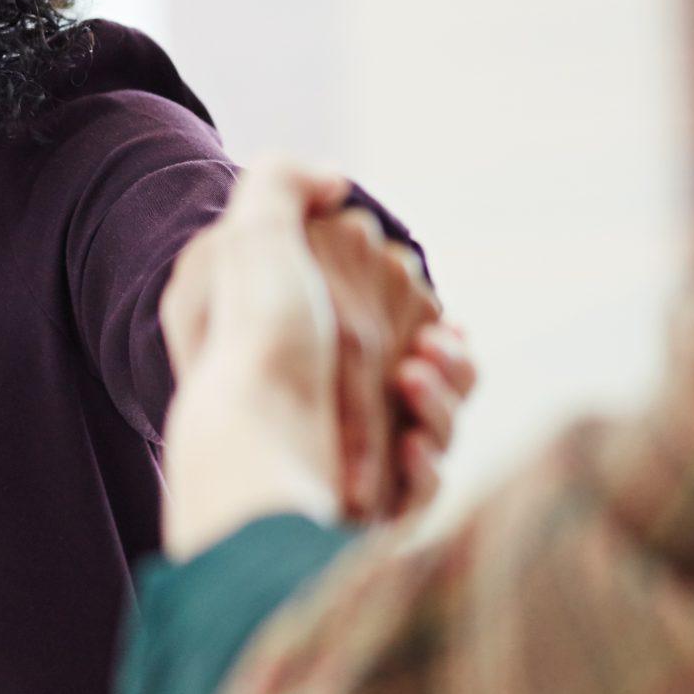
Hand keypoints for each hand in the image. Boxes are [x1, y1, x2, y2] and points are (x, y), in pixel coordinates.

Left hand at [158, 162, 477, 554]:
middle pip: (426, 369)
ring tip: (412, 384)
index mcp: (303, 340)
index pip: (386, 315)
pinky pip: (423, 486)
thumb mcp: (249, 236)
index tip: (421, 301)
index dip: (412, 304)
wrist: (249, 448)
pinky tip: (410, 446)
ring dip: (444, 399)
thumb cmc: (252, 339)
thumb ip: (285, 183)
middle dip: (444, 355)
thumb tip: (334, 181)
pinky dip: (427, 464)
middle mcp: (324, 401)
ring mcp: (348, 458)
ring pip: (437, 424)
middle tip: (425, 350)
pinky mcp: (365, 511)